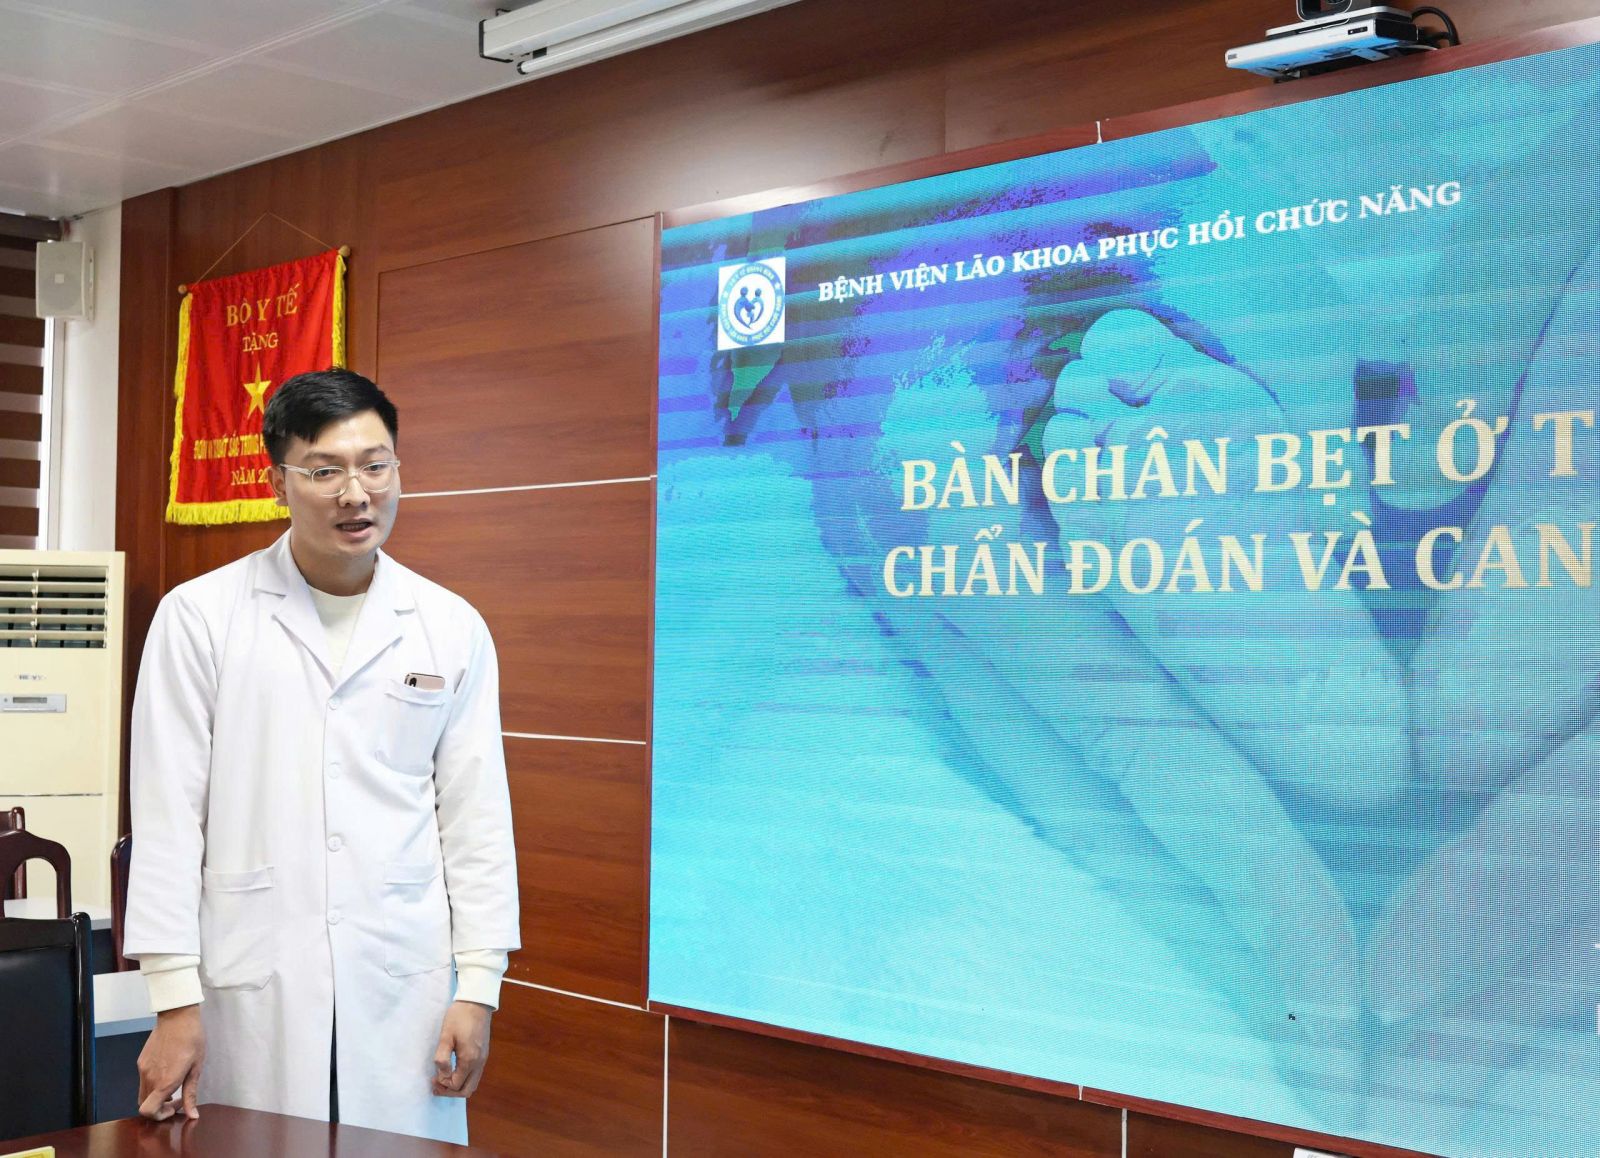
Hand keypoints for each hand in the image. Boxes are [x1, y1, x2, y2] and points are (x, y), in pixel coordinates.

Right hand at [137, 1004, 204, 1120]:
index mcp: (165, 1081)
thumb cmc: (192, 1040)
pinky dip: (152, 1084)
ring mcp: (143, 1069)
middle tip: (176, 1099)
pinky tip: (167, 1071)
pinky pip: (143, 1080)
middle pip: (144, 1105)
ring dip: (155, 1096)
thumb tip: (192, 1114)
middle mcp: (150, 1078)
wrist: (178, 1016)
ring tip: (173, 1084)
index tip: (175, 1107)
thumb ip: (191, 1094)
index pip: (148, 1112)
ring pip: (142, 1094)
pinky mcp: (140, 1061)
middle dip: (159, 1108)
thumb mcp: (196, 1068)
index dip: (160, 1116)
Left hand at [432, 1000, 492, 1097]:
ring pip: (472, 1083)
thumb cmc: (459, 1017)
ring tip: (443, 1079)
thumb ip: (442, 1057)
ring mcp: (483, 1059)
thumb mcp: (445, 1036)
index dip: (442, 1086)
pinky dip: (464, 1079)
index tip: (432, 1078)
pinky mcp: (484, 1054)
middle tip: (436, 1086)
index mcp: (469, 1059)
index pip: (456, 1085)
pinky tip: (453, 1070)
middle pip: (467, 1090)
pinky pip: (475, 1075)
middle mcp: (479, 1063)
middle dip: (450, 1092)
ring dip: (458, 1086)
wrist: (476, 1002)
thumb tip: (442, 1074)